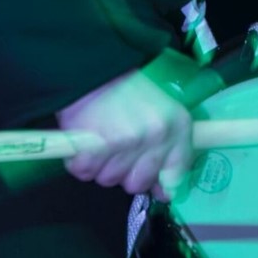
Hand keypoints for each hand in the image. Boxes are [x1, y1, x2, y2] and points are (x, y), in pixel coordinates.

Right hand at [56, 66, 194, 198]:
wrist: (93, 66)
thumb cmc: (127, 89)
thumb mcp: (160, 111)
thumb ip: (167, 148)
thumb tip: (164, 191)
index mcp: (177, 126)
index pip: (177, 172)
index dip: (162, 182)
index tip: (153, 183)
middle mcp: (157, 136)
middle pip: (138, 183)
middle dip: (124, 172)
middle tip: (116, 150)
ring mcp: (127, 142)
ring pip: (110, 180)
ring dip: (100, 166)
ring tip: (99, 139)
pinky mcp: (97, 146)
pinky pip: (85, 172)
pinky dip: (79, 162)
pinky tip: (83, 142)